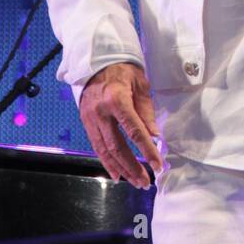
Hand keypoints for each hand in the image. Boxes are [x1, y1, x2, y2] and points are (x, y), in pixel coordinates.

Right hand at [79, 61, 160, 188]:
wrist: (96, 61)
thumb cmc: (122, 70)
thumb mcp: (140, 84)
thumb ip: (146, 111)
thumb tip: (155, 136)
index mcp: (116, 100)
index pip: (134, 132)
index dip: (147, 151)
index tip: (158, 165)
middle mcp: (101, 112)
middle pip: (117, 147)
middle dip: (132, 167)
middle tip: (145, 182)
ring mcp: (90, 118)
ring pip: (105, 150)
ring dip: (121, 169)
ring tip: (135, 181)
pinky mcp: (86, 122)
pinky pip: (96, 146)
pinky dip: (106, 162)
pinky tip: (116, 173)